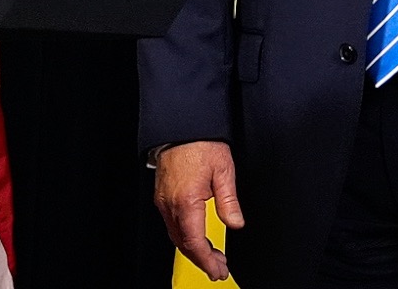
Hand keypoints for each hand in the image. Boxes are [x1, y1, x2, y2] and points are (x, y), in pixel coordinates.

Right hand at [153, 141, 245, 281]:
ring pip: (175, 235)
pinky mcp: (162, 195)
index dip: (206, 261)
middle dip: (201, 260)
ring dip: (192, 249)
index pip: (194, 243)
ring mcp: (164, 200)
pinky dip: (184, 236)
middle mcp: (170, 204)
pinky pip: (171, 223)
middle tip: (218, 269)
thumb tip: (235, 223)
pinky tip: (197, 236)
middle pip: (183, 243)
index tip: (218, 270)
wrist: (181, 126)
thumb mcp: (223, 170)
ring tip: (211, 256)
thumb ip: (229, 201)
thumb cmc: (200, 143)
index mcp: (186, 201)